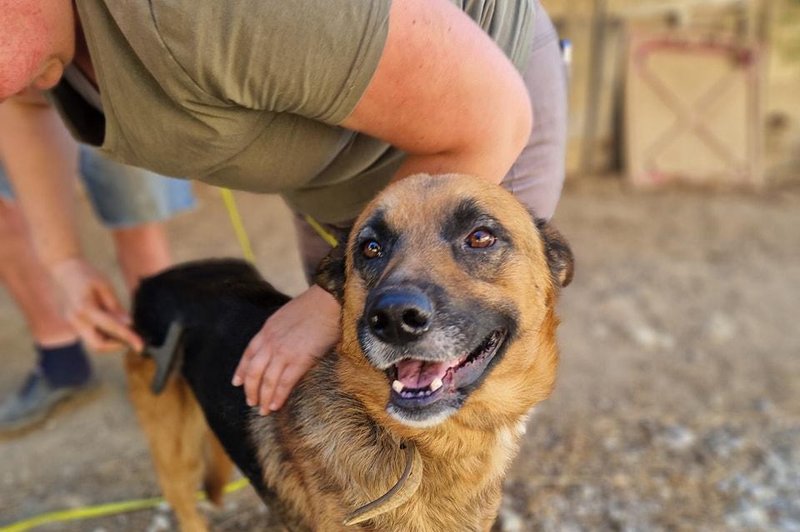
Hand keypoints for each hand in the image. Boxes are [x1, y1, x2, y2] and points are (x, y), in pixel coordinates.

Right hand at [50, 257, 143, 352]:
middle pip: (98, 345)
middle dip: (116, 345)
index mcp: (85, 309)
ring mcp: (71, 324)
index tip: (140, 345)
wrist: (61, 268)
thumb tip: (129, 324)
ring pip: (93, 342)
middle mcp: (75, 320)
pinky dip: (102, 334)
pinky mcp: (72, 324)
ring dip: (110, 340)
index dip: (128, 337)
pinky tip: (112, 323)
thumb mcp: (104, 286)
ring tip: (124, 328)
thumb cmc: (85, 274)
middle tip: (132, 337)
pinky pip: (89, 335)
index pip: (111, 328)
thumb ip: (116, 307)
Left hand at [232, 284, 340, 413]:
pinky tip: (276, 405)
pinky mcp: (299, 360)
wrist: (329, 301)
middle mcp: (270, 342)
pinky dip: (278, 396)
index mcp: (267, 330)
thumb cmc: (315, 306)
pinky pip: (284, 383)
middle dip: (250, 389)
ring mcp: (283, 352)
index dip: (241, 370)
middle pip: (253, 371)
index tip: (237, 383)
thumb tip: (283, 341)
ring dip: (263, 397)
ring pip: (267, 380)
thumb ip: (280, 330)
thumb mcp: (287, 315)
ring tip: (263, 410)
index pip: (248, 354)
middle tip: (251, 402)